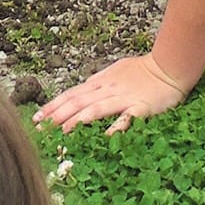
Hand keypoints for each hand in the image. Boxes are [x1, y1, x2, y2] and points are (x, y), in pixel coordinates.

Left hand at [35, 53, 188, 133]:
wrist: (168, 68)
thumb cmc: (142, 72)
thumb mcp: (115, 73)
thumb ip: (98, 84)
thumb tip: (80, 92)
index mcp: (101, 82)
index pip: (71, 93)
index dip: (53, 105)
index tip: (36, 118)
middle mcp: (108, 89)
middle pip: (79, 101)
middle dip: (58, 115)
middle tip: (40, 129)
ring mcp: (123, 98)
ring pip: (97, 108)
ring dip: (79, 119)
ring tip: (63, 131)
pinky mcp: (141, 108)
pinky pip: (127, 117)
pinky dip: (117, 126)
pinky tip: (107, 136)